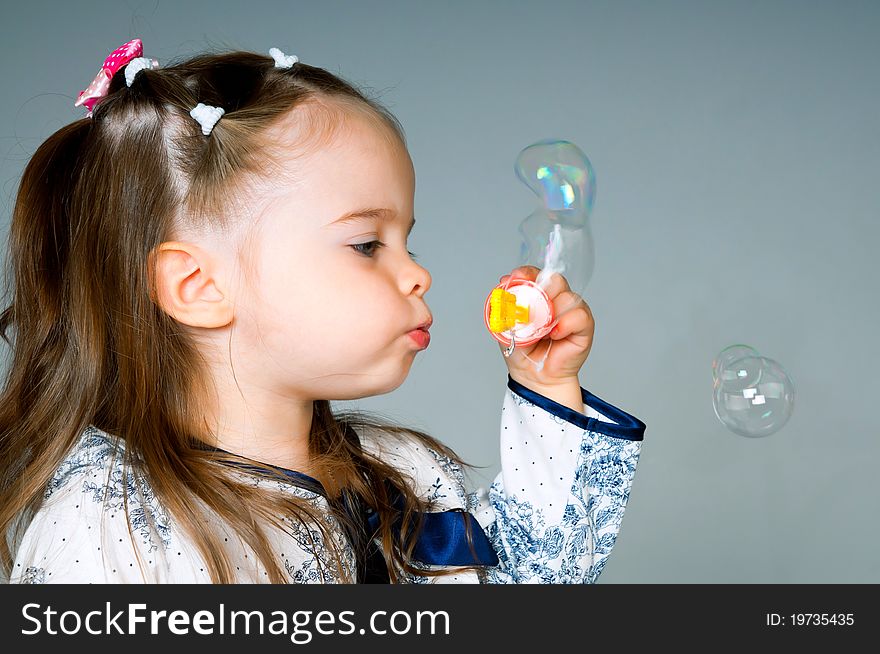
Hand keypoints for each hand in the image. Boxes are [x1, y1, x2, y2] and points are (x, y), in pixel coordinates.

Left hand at [496, 265, 594, 394]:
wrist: (533, 377)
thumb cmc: (522, 352)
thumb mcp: (506, 328)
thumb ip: (505, 308)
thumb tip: (502, 287)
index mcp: (537, 296)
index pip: (536, 275)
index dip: (527, 273)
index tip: (517, 277)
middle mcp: (556, 300)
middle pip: (555, 280)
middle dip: (542, 288)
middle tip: (532, 303)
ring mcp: (571, 312)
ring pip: (568, 297)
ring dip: (552, 311)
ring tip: (541, 329)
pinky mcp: (583, 326)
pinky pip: (579, 315)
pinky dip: (565, 323)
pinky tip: (554, 334)